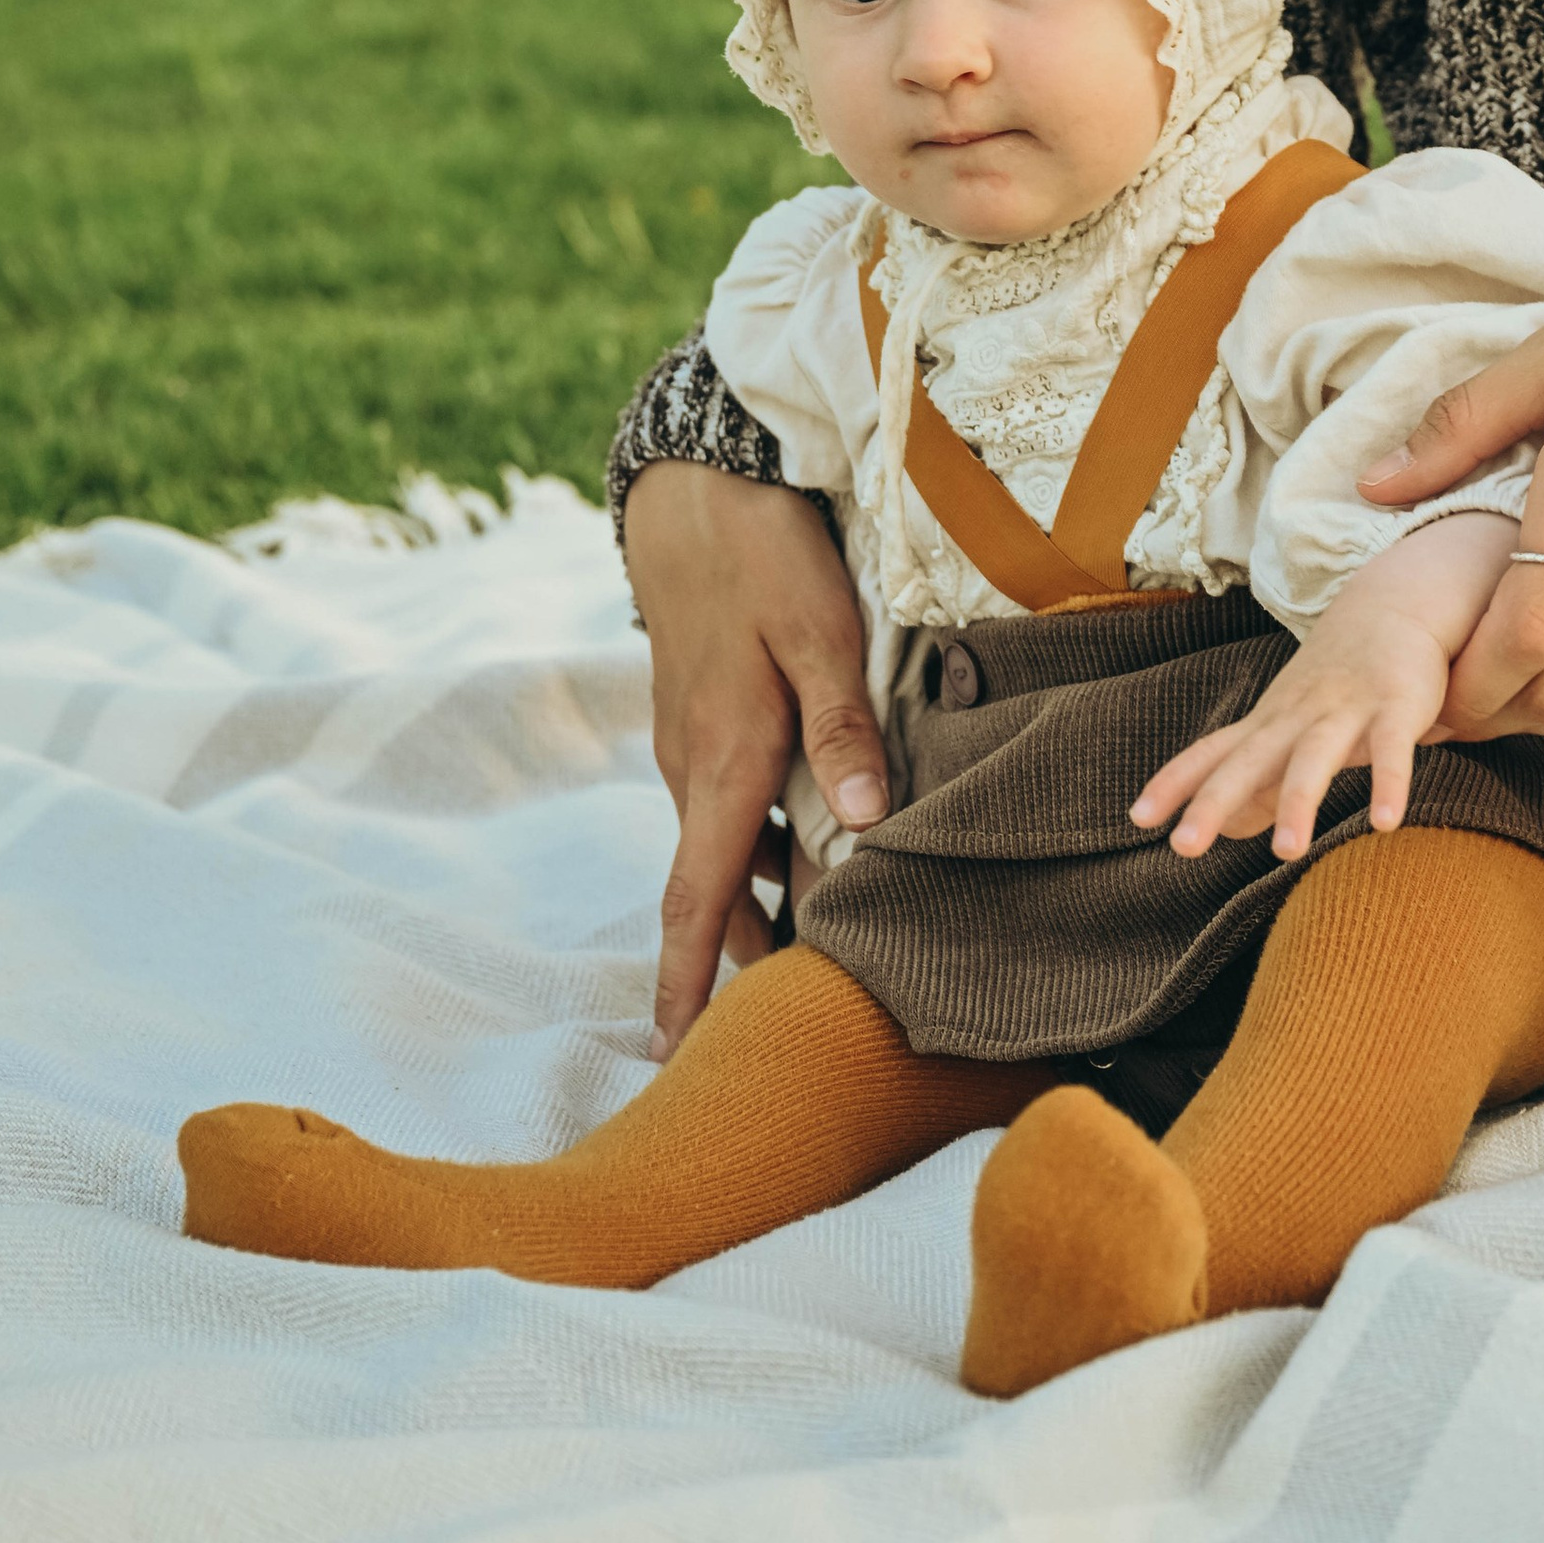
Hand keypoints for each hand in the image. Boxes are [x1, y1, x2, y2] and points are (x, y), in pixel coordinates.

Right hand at [621, 461, 887, 1056]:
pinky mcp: (699, 711)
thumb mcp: (818, 633)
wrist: (693, 483)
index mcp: (721, 764)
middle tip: (799, 1013)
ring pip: (723, 844)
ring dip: (759, 895)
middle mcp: (693, 766)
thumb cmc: (764, 555)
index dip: (689, 984)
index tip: (677, 1059)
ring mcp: (689, 739)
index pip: (696, 903)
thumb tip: (866, 825)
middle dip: (746, 955)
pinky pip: (725, 801)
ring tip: (820, 939)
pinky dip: (758, 838)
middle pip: (715, 890)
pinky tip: (810, 834)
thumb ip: (841, 730)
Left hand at [1128, 512, 1515, 861]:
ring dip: (1298, 802)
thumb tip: (1225, 830)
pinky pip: (1391, 750)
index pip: (1212, 753)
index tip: (1137, 818)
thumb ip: (1259, 780)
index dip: (1175, 784)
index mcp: (1269, 723)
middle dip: (1213, 802)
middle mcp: (1298, 716)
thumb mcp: (1291, 727)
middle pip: (1248, 761)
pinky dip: (1389, 784)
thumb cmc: (1336, 680)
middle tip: (1182, 848)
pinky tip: (1385, 822)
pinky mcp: (1396, 708)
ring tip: (1286, 852)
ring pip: (1314, 758)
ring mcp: (1346, 710)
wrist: (1396, 604)